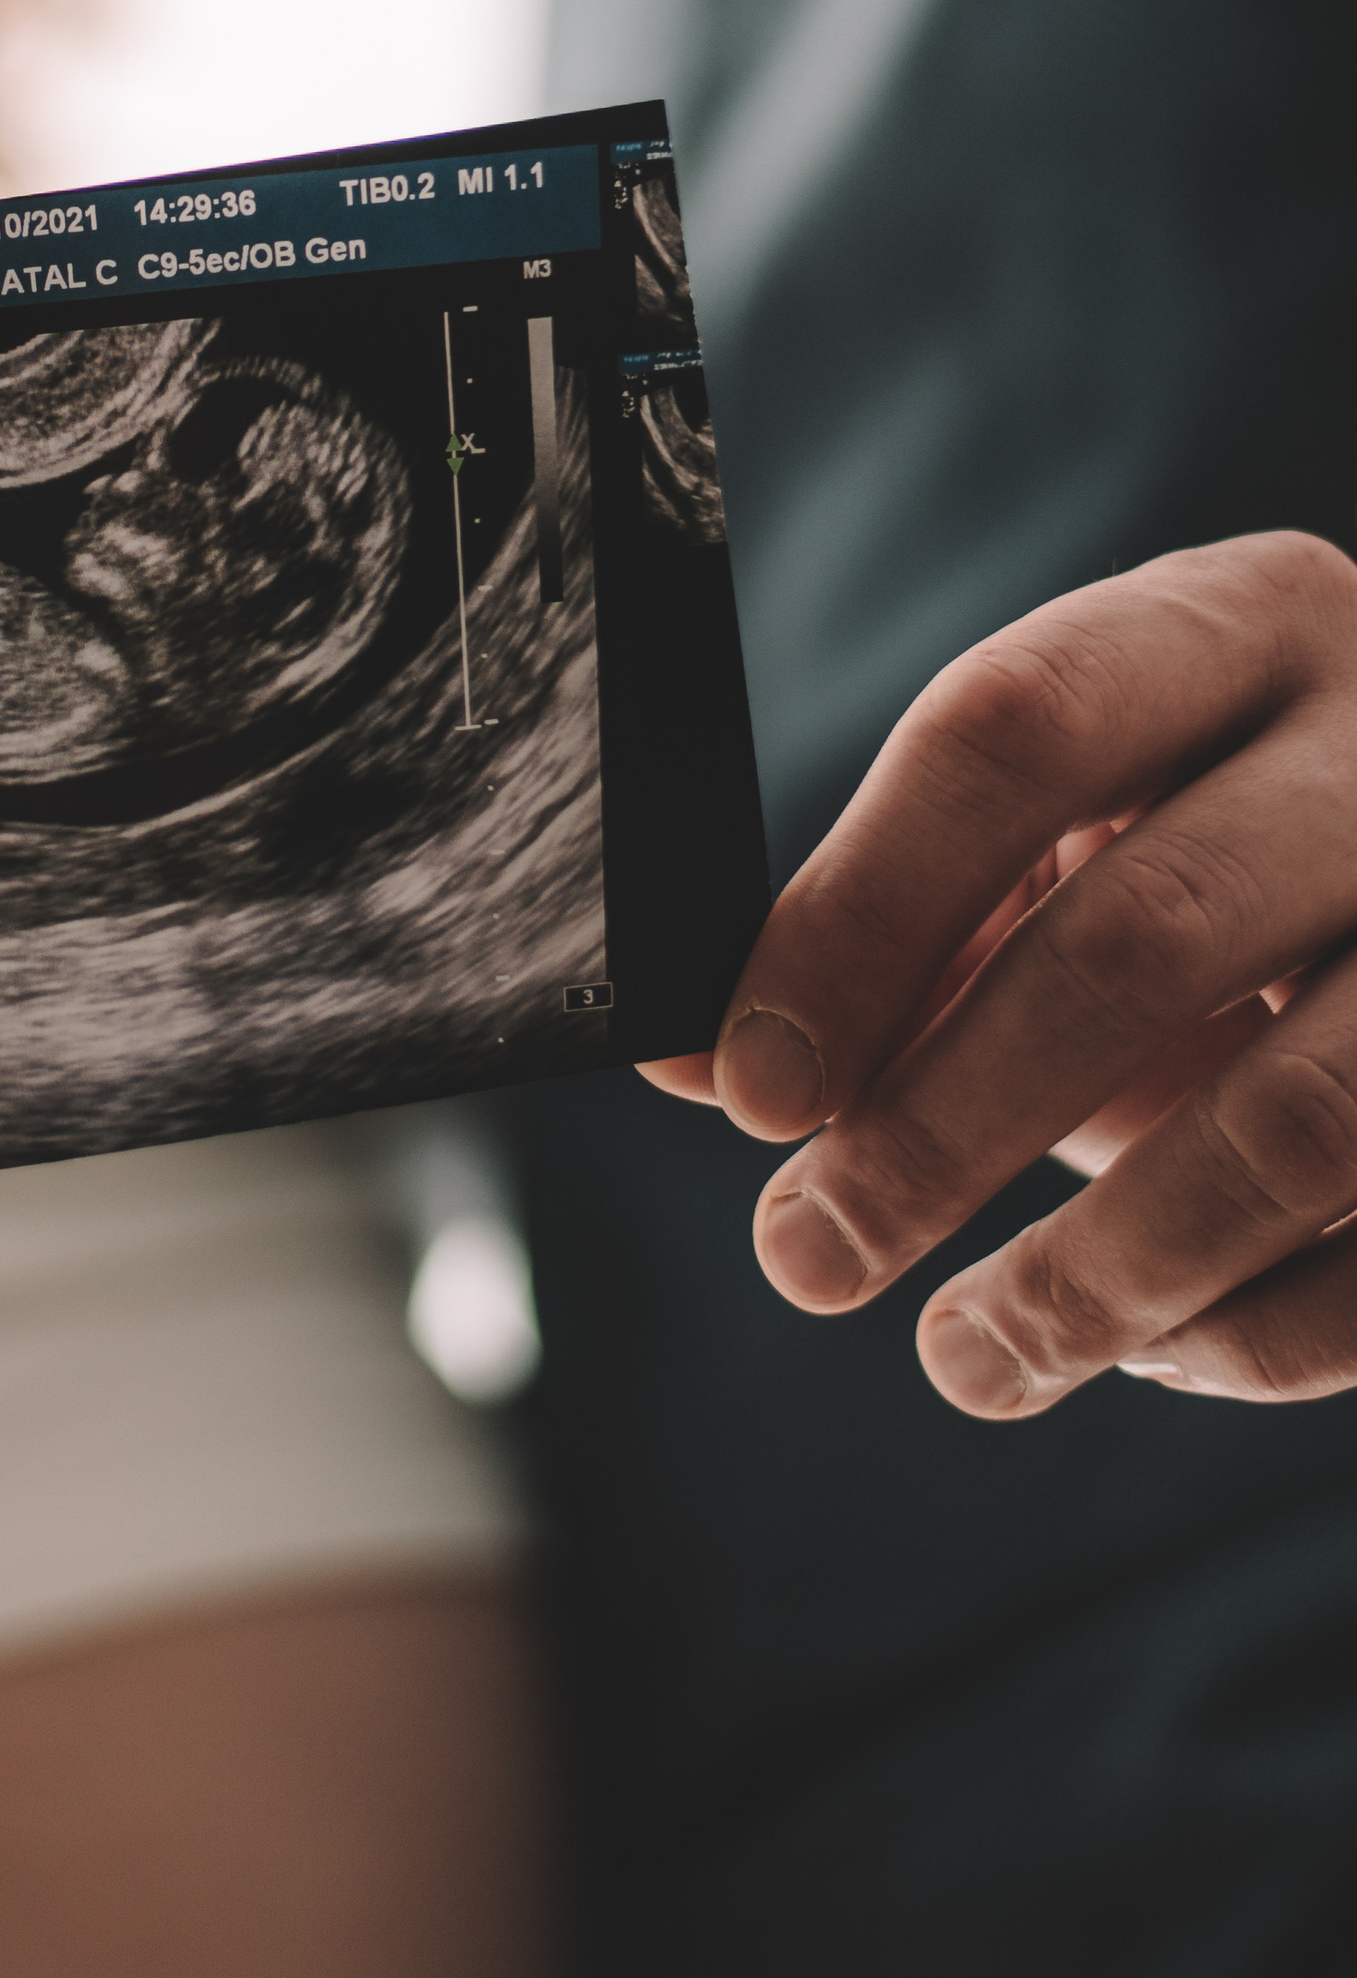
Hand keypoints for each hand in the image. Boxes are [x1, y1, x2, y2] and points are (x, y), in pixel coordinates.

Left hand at [641, 534, 1356, 1417]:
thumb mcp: (1074, 834)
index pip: (1014, 728)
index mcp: (1239, 621)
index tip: (749, 1090)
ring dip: (1104, 1270)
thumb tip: (683, 1058)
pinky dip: (1258, 1331)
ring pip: (1303, 1119)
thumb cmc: (1225, 847)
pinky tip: (1149, 1348)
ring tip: (964, 1356)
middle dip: (948, 1124)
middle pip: (1147, 934)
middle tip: (806, 1258)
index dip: (862, 917)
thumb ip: (890, 937)